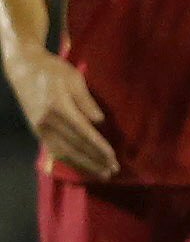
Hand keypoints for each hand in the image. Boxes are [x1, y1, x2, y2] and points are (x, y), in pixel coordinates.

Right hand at [7, 48, 116, 178]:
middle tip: (112, 171)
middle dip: (94, 160)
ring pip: (63, 152)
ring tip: (101, 173)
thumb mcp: (74, 78)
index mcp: (58, 107)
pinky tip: (82, 166)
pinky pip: (54, 150)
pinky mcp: (37, 130)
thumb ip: (86, 101)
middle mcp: (47, 122)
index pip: (83, 133)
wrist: (23, 68)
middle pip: (74, 146)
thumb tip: (99, 121)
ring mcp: (40, 128)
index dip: (98, 147)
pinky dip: (69, 160)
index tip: (112, 157)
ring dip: (83, 165)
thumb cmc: (53, 70)